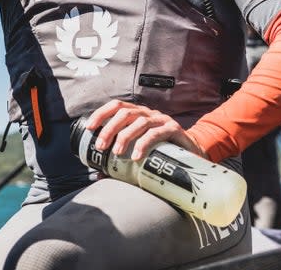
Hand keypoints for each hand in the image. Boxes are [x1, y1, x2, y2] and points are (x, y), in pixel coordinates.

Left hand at [85, 99, 204, 160]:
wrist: (190, 154)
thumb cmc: (160, 152)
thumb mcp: (139, 151)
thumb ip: (121, 160)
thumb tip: (99, 174)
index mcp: (138, 115)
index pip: (117, 106)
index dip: (101, 114)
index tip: (89, 128)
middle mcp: (149, 114)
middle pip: (125, 113)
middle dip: (109, 128)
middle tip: (101, 146)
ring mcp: (161, 120)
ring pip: (140, 121)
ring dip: (125, 136)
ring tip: (116, 152)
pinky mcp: (173, 129)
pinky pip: (156, 133)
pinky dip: (144, 144)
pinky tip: (136, 156)